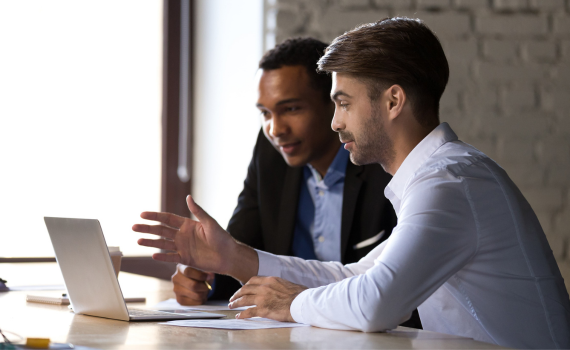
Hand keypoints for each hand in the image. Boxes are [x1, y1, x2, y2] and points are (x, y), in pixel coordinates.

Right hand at [132, 195, 257, 281]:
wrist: (229, 256)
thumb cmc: (222, 238)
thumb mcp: (210, 223)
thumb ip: (198, 211)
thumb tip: (188, 197)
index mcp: (188, 224)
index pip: (167, 219)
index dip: (155, 216)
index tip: (142, 214)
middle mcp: (183, 235)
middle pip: (161, 230)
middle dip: (147, 228)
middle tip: (133, 227)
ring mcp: (183, 247)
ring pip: (163, 244)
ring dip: (150, 242)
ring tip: (138, 241)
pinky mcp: (185, 259)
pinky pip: (171, 257)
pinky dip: (162, 257)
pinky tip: (153, 255)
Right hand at [172, 264, 214, 305]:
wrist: (194, 282)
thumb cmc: (200, 274)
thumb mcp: (203, 269)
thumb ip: (206, 271)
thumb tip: (210, 276)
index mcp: (181, 267)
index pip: (188, 271)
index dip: (200, 275)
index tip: (209, 277)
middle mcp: (176, 278)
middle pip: (193, 286)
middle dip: (205, 287)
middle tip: (208, 286)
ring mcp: (176, 289)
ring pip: (196, 295)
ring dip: (204, 294)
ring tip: (204, 290)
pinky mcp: (179, 300)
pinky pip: (195, 303)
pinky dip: (201, 300)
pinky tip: (200, 295)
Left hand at [228, 276, 307, 321]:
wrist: (302, 302)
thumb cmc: (299, 294)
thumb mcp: (287, 283)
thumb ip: (277, 285)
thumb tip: (277, 288)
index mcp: (270, 280)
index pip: (253, 280)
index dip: (245, 285)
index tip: (242, 289)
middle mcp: (264, 288)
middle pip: (245, 289)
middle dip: (237, 294)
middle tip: (232, 298)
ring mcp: (262, 298)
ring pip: (244, 300)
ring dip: (236, 303)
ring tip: (231, 306)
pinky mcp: (263, 310)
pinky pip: (248, 312)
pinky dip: (242, 314)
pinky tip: (238, 316)